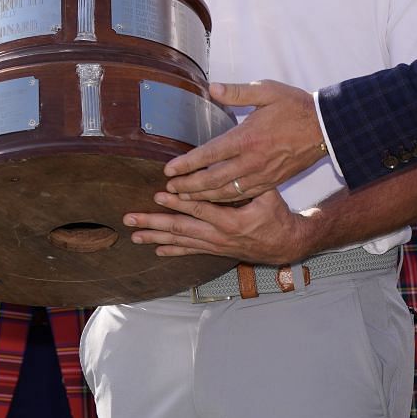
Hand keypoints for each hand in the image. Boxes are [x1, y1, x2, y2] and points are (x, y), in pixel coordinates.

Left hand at [125, 188, 316, 263]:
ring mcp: (214, 245)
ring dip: (155, 237)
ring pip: (180, 241)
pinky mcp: (214, 250)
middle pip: (180, 228)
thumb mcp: (268, 195)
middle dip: (154, 222)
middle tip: (131, 219)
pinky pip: (189, 251)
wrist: (285, 244)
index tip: (160, 194)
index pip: (200, 209)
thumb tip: (228, 166)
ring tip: (134, 234)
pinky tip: (155, 248)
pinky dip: (171, 250)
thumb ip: (247, 184)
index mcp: (232, 221)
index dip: (179, 202)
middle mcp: (218, 236)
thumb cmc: (277, 216)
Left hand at [164, 80, 325, 202]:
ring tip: (184, 199)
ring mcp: (262, 175)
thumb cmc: (295, 107)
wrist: (325, 129)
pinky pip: (244, 195)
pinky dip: (225, 201)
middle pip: (213, 180)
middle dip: (189, 186)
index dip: (187, 164)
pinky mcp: (271, 182)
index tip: (169, 170)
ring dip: (203, 197)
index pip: (210, 154)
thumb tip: (213, 88)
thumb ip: (238, 91)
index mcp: (247, 138)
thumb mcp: (267, 90)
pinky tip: (213, 202)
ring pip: (227, 193)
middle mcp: (252, 161)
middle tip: (168, 190)